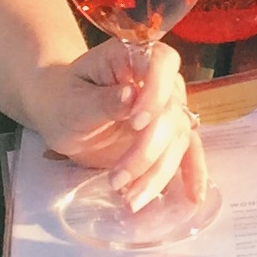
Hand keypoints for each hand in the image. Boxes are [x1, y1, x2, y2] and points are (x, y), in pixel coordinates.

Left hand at [31, 40, 207, 215]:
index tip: (136, 122)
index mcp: (135, 56)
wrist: (63, 111)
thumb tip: (129, 96)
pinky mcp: (169, 136)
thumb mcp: (73, 101)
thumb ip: (101, 100)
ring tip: (128, 200)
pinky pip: (188, 151)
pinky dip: (192, 173)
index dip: (155, 92)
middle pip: (171, 111)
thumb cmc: (65, 99)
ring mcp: (169, 108)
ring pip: (177, 139)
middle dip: (147, 150)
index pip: (161, 63)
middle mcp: (161, 79)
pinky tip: (193, 197)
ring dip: (157, 172)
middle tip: (117, 179)